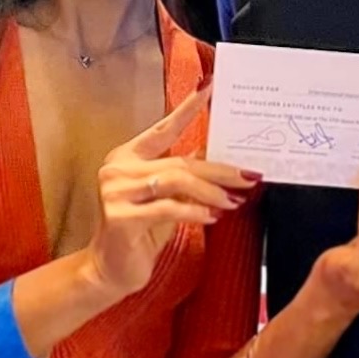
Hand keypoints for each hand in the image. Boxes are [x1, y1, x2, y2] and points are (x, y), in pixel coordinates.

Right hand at [81, 80, 260, 298]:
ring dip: (212, 191)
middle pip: (180, 161)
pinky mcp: (120, 217)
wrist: (110, 271)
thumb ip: (184, 173)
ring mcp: (116, 191)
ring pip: (177, 180)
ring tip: (234, 200)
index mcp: (128, 155)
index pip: (164, 128)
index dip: (188, 107)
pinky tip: (212, 217)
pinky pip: (168, 208)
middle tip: (248, 175)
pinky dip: (195, 212)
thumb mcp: (166, 196)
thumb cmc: (140, 231)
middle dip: (220, 169)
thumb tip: (218, 154)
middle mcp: (118, 168)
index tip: (210, 86)